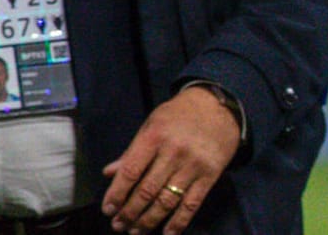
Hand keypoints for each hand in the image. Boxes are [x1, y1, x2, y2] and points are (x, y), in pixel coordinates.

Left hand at [101, 85, 241, 233]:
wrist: (219, 106)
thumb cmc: (179, 115)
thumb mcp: (152, 123)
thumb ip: (132, 150)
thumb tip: (109, 173)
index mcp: (155, 136)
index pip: (131, 171)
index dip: (117, 194)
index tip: (108, 209)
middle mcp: (174, 152)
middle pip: (147, 191)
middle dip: (129, 213)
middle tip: (118, 225)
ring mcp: (193, 165)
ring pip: (167, 201)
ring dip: (148, 221)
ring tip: (135, 232)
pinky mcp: (210, 174)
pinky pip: (191, 204)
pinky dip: (178, 223)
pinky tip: (166, 233)